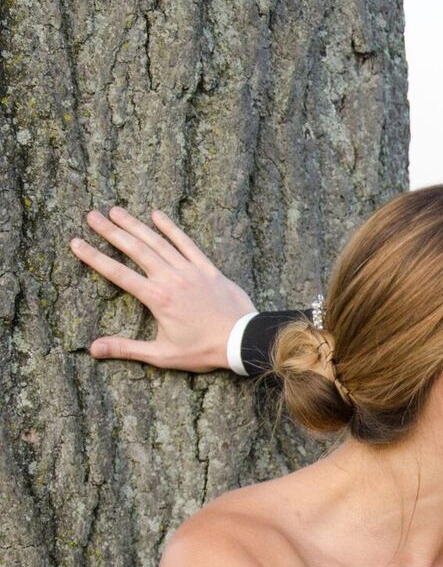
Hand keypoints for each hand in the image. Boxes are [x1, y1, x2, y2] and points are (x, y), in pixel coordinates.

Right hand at [71, 206, 254, 370]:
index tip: (76, 242)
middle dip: (111, 232)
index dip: (94, 257)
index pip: (117, 273)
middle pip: (135, 249)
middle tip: (91, 216)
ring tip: (116, 211)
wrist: (242, 340)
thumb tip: (93, 349)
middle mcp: (171, 279)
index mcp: (157, 298)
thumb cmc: (203, 350)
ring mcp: (190, 271)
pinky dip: (172, 229)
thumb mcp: (162, 355)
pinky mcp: (208, 269)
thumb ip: (126, 349)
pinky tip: (157, 215)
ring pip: (158, 242)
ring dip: (136, 225)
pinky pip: (187, 244)